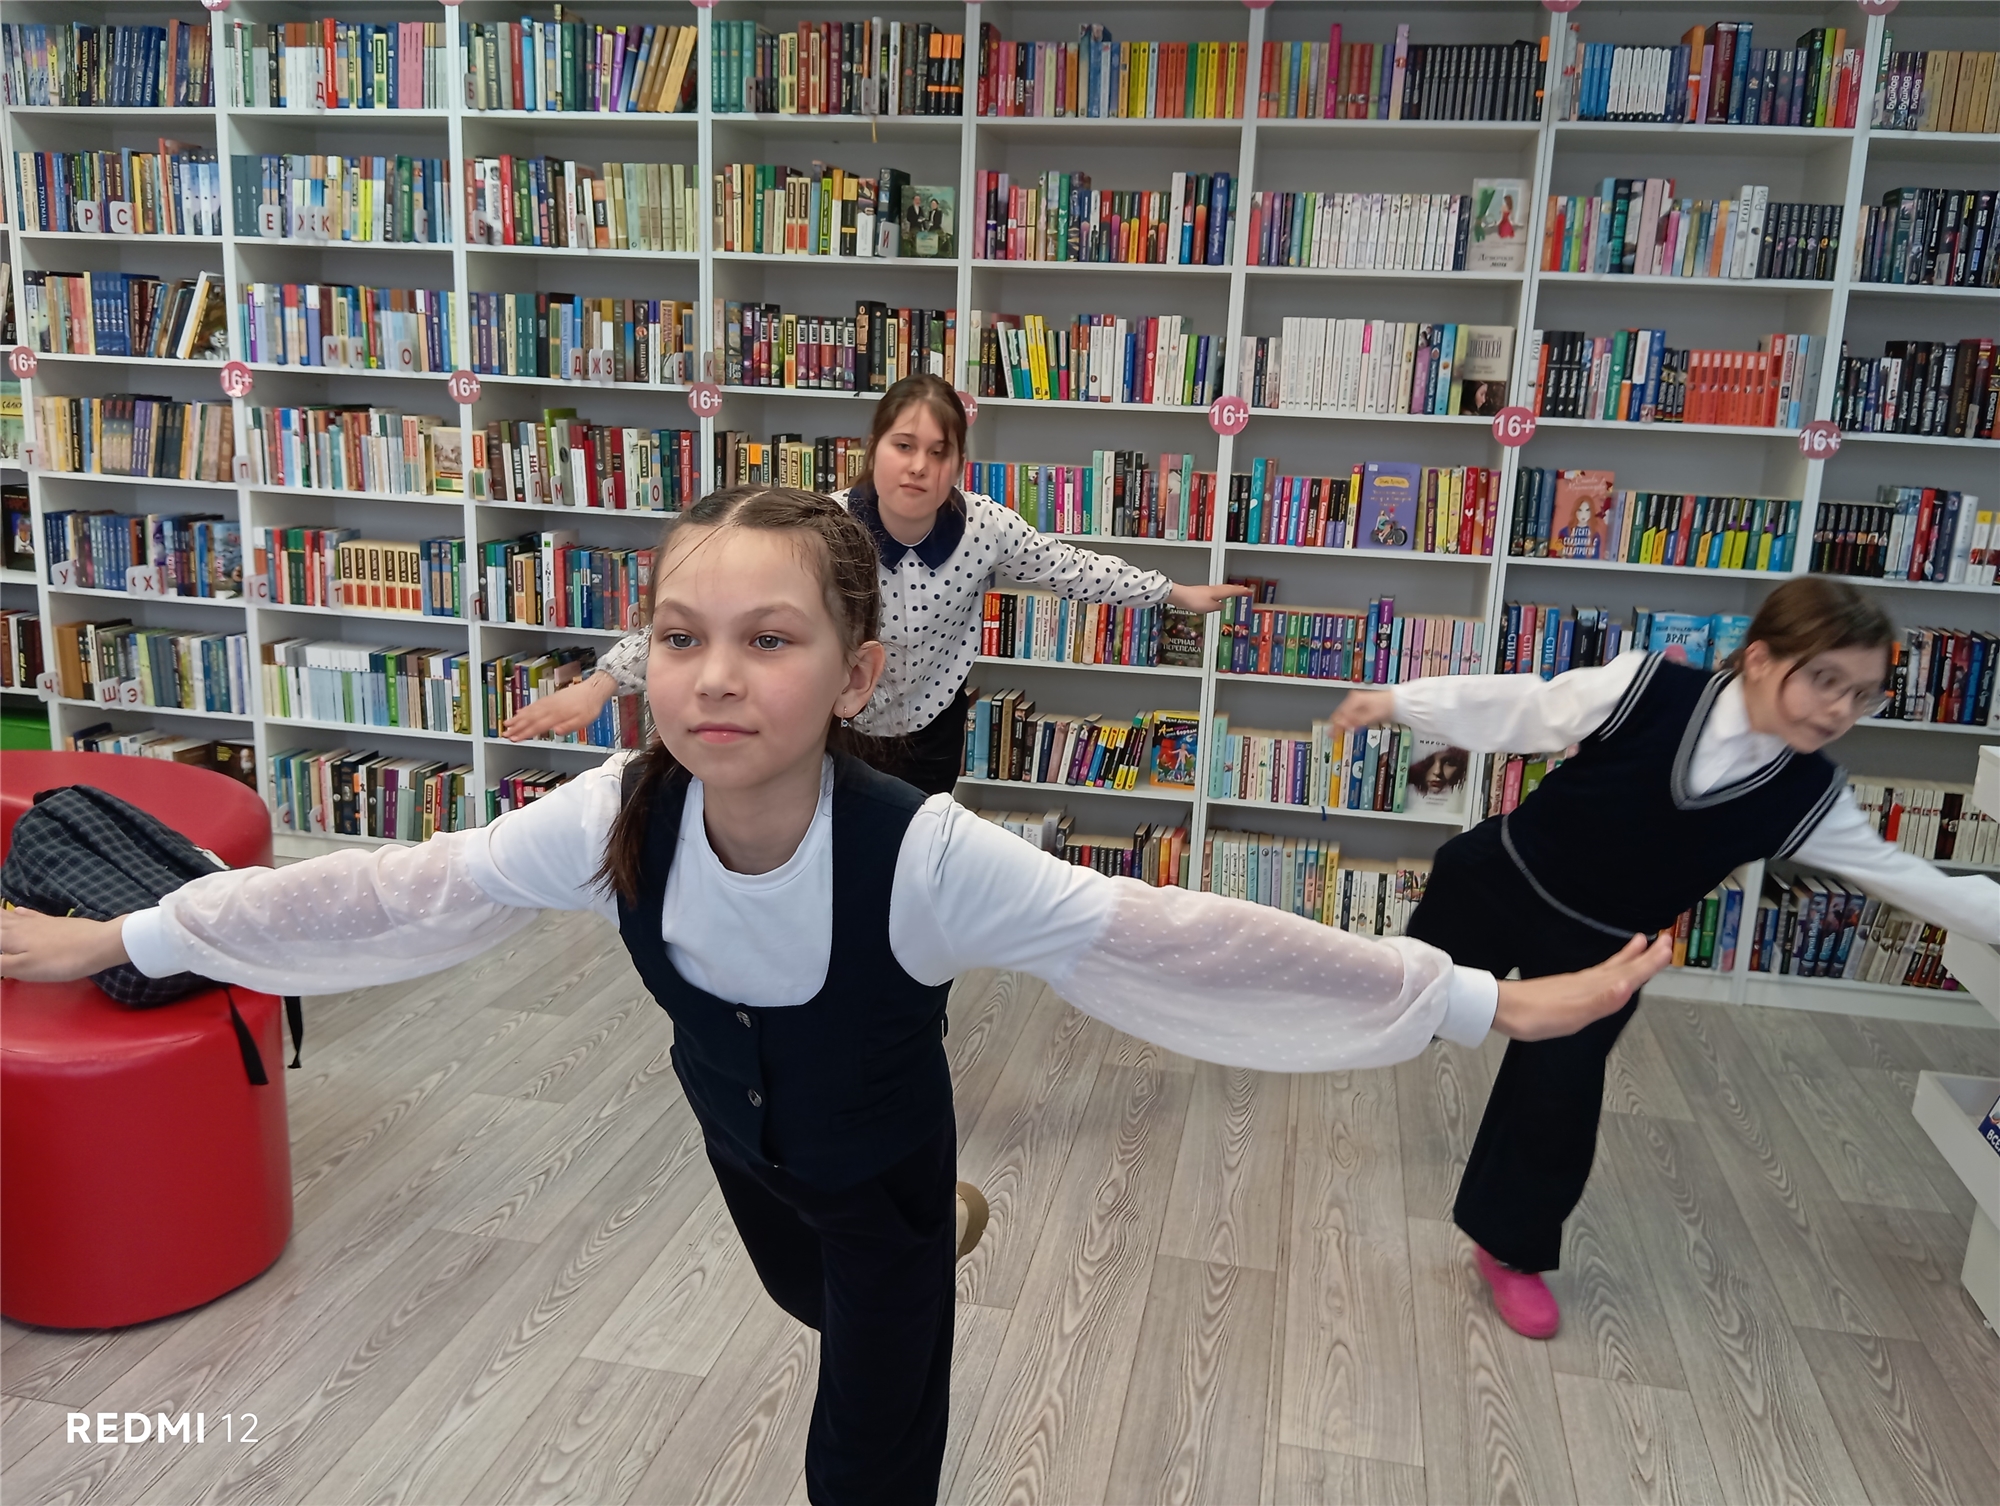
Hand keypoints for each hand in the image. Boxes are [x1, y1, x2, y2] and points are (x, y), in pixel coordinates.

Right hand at [0, 907, 130, 981]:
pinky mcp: (52, 923)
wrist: (99, 944)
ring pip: (8, 916)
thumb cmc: (60, 961)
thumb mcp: (22, 968)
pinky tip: (17, 909)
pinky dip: (17, 912)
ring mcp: (37, 922)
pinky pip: (28, 914)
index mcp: (8, 937)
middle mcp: (18, 926)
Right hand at [503, 672, 618, 740]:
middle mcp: (551, 707)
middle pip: (530, 718)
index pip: (538, 726)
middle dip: (516, 727)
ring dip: (518, 717)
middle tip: (505, 733)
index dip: (525, 733)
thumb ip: (569, 726)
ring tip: (507, 723)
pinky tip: (520, 711)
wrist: (594, 689)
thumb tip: (556, 731)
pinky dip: (526, 708)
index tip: (514, 738)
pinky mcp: (551, 698)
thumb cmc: (590, 706)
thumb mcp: (584, 720)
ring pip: (530, 710)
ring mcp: (550, 701)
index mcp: (558, 714)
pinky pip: (535, 704)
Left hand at [1164, 582, 1254, 613]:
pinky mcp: (1202, 592)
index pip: (1233, 591)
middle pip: (1229, 588)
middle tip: (1245, 590)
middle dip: (1238, 589)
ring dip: (1231, 589)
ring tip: (1235, 591)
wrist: (1181, 596)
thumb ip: (1218, 607)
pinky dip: (1222, 592)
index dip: (1241, 591)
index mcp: (1218, 592)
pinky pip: (1217, 591)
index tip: (1249, 591)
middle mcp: (1214, 589)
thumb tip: (1223, 606)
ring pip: (1223, 588)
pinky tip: (1219, 596)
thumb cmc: (1194, 600)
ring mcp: (1208, 590)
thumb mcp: (1209, 607)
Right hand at [1332, 689, 1396, 731]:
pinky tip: (1350, 727)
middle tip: (1334, 736)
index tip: (1332, 735)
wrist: (1397, 702)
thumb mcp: (1369, 718)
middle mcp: (1352, 699)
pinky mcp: (1359, 703)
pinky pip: (1349, 713)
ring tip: (1341, 733)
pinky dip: (1348, 720)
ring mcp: (1355, 700)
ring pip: (1344, 713)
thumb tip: (1341, 727)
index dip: (1335, 726)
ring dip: (1343, 723)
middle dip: (1337, 725)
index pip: (1339, 715)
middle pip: (1340, 713)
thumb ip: (1354, 722)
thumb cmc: (1385, 708)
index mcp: (1353, 700)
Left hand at [1491, 933, 1673, 1041]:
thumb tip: (1628, 985)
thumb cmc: (1535, 1016)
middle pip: (1623, 967)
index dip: (1649, 963)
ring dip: (1629, 958)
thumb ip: (1602, 1001)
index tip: (1669, 946)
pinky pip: (1597, 975)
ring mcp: (1577, 984)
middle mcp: (1588, 981)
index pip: (1629, 974)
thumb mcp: (1572, 1016)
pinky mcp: (1566, 988)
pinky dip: (1610, 969)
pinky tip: (1608, 973)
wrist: (1503, 1009)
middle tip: (1666, 940)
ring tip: (1641, 944)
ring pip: (1610, 968)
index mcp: (1593, 988)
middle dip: (1645, 956)